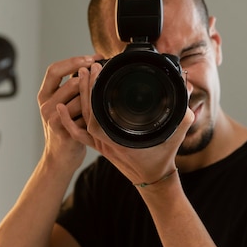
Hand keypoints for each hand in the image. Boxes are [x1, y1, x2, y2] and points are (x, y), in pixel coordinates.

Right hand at [38, 55, 100, 168]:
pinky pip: (82, 114)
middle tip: (104, 75)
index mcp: (44, 94)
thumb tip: (92, 64)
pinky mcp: (62, 129)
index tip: (92, 57)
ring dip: (93, 98)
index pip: (54, 70)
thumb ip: (71, 87)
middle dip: (90, 79)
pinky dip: (92, 113)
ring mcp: (51, 117)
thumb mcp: (64, 104)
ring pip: (80, 98)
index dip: (73, 61)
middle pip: (70, 82)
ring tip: (102, 100)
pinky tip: (99, 113)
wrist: (60, 156)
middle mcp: (45, 104)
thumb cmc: (67, 127)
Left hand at [58, 63, 193, 185]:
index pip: (97, 111)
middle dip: (86, 86)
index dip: (92, 90)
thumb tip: (186, 88)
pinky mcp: (100, 144)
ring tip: (81, 75)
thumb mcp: (175, 134)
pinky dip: (68, 121)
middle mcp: (105, 140)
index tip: (95, 70)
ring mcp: (101, 143)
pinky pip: (79, 133)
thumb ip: (182, 113)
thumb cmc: (162, 158)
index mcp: (118, 138)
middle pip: (86, 110)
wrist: (153, 180)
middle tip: (88, 66)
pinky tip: (60, 108)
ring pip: (82, 118)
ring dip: (80, 96)